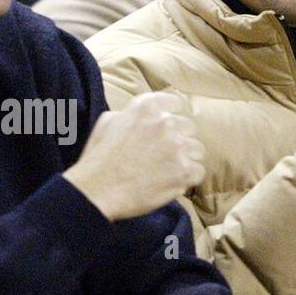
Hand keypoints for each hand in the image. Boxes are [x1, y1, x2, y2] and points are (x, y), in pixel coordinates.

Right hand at [63, 91, 205, 221]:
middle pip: (188, 127)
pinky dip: (188, 179)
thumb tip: (141, 117)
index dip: (171, 118)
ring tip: (168, 171)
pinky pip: (199, 171)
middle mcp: (165, 122)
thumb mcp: (107, 122)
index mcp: (147, 107)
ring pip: (197, 149)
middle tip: (163, 155)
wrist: (97, 190)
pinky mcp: (184, 171)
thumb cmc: (98, 159)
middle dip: (178, 140)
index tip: (167, 130)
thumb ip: (130, 114)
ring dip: (186, 159)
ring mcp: (177, 147)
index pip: (175, 104)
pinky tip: (172, 183)